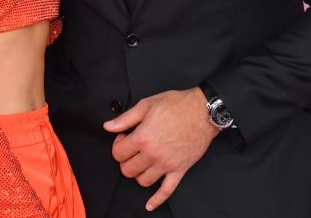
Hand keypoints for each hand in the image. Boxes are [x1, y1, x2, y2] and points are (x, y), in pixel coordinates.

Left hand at [103, 88, 218, 211]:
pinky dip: (157, 201)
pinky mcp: (179, 170)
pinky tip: (149, 205)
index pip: (118, 153)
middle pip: (127, 170)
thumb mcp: (147, 105)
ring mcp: (166, 165)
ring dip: (138, 173)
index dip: (118, 145)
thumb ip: (125, 118)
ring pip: (142, 181)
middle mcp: (153, 154)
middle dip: (125, 160)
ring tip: (142, 162)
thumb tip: (108, 126)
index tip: (124, 138)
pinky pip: (166, 191)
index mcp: (142, 138)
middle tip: (132, 150)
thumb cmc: (177, 105)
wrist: (203, 112)